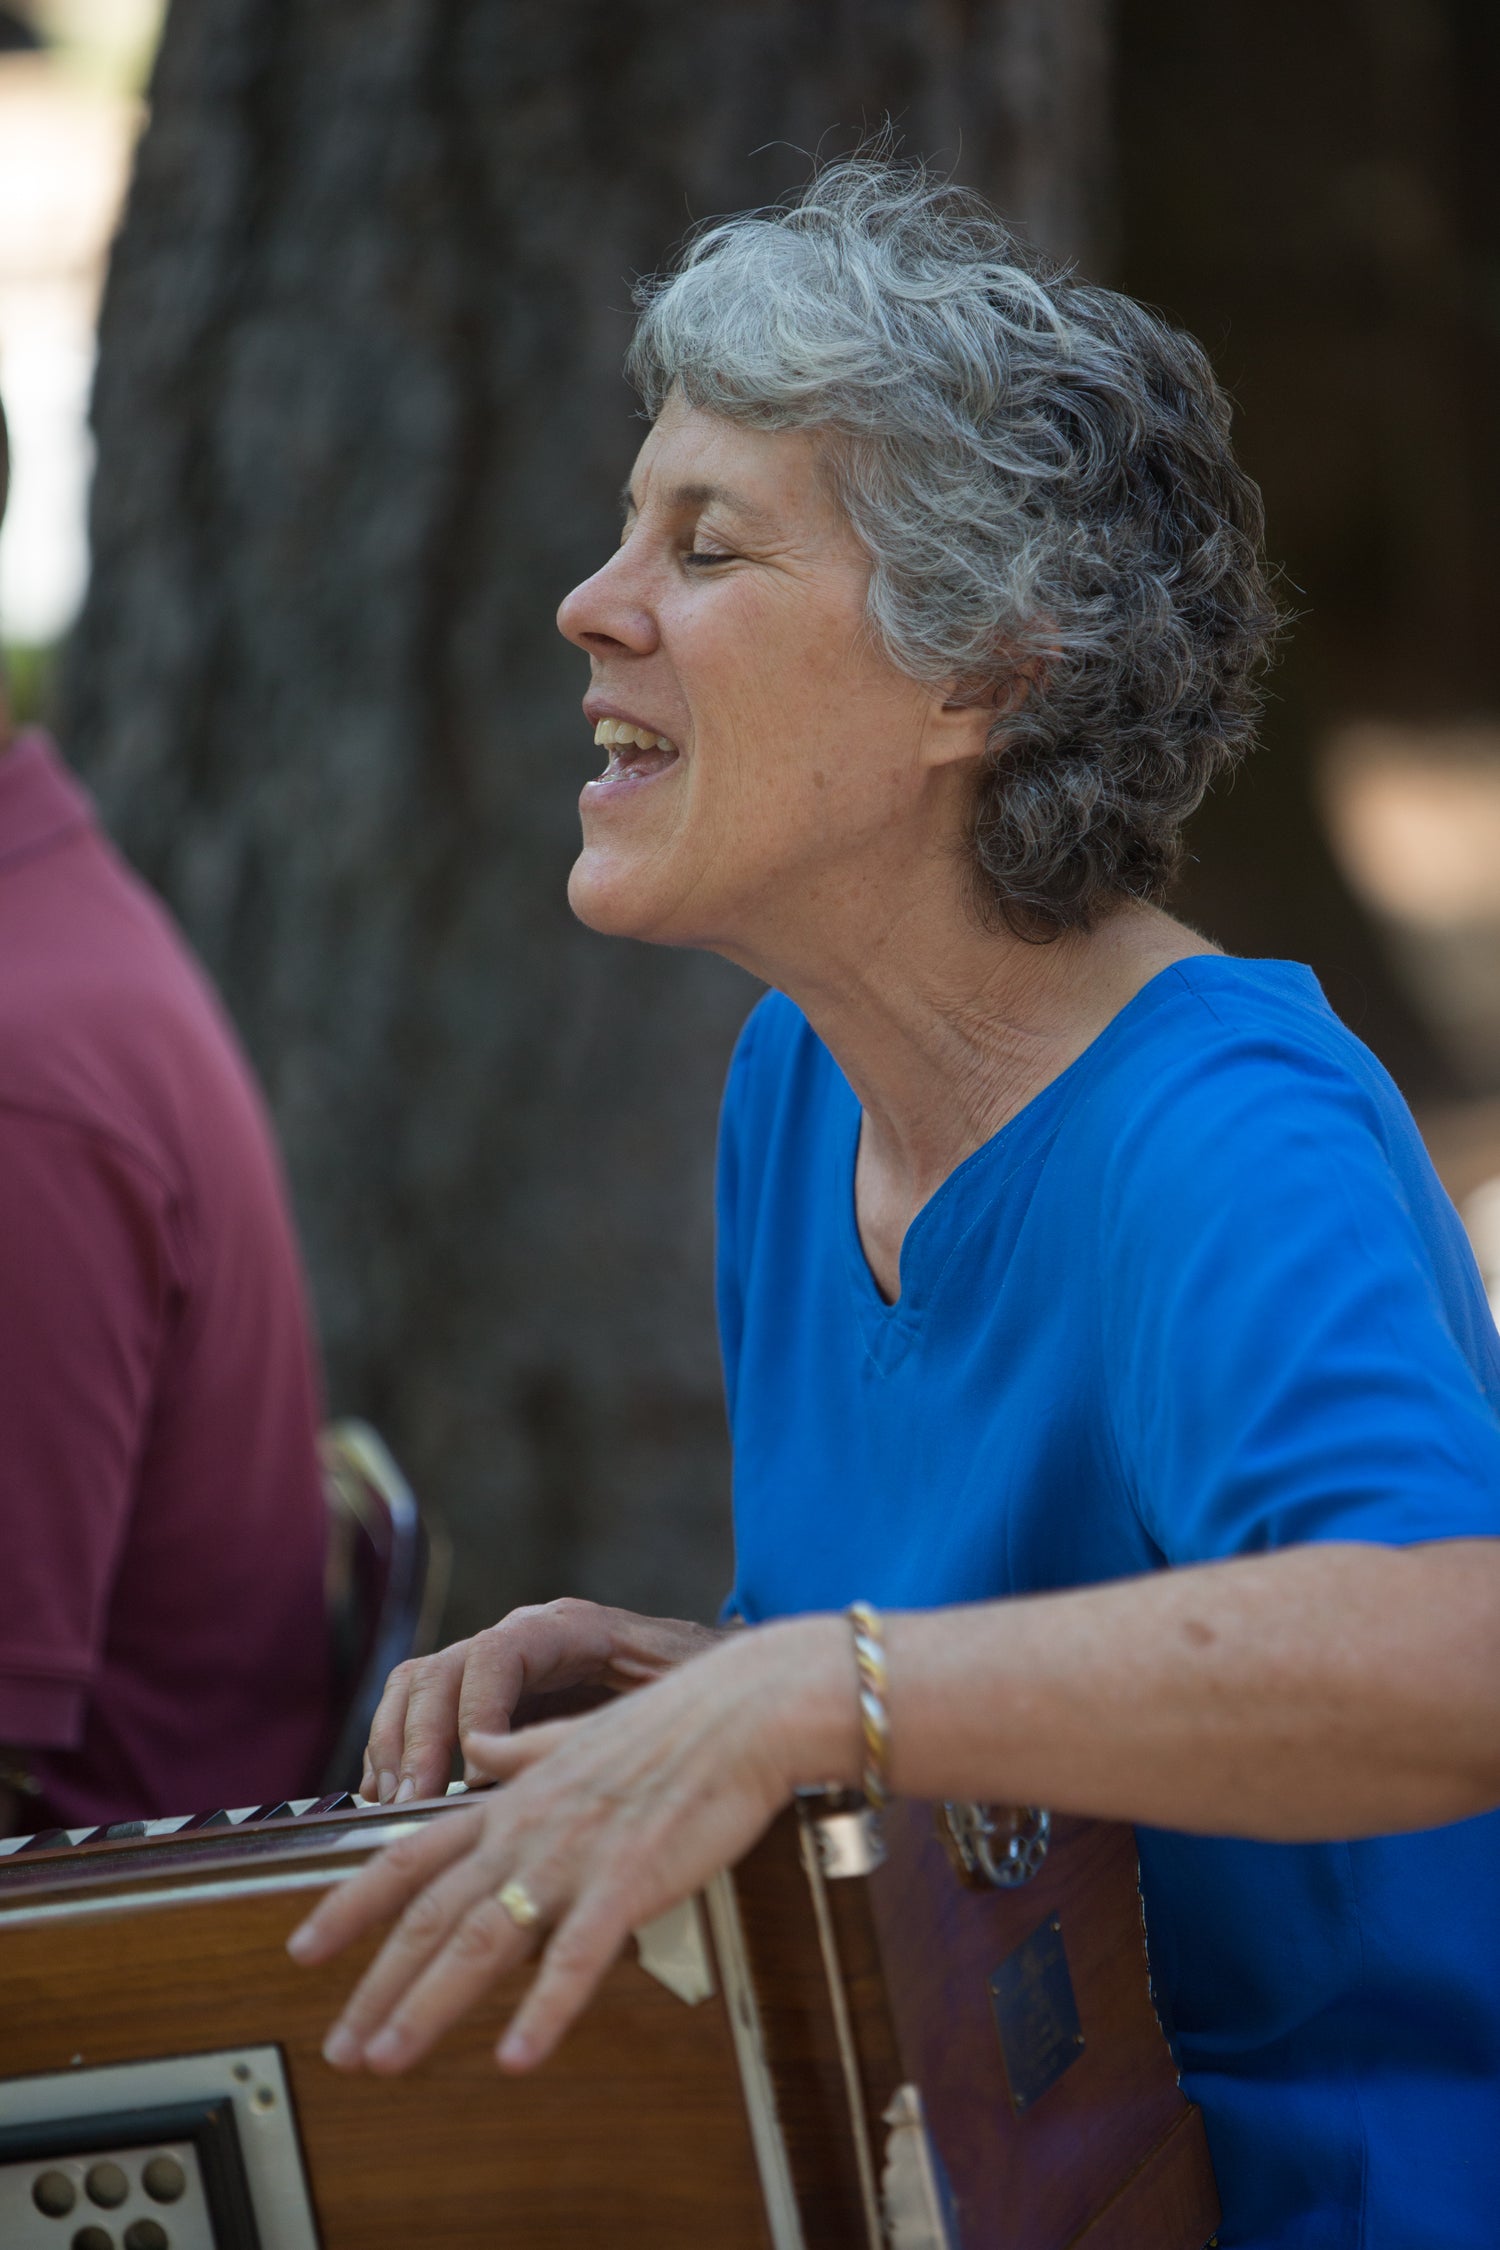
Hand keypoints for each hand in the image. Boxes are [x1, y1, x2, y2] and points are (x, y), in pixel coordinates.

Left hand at [289, 1617, 852, 2075]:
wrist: (742, 1710)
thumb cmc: (673, 1725)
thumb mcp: (579, 1732)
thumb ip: (524, 1750)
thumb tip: (481, 1747)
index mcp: (515, 1799)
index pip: (411, 1856)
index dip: (352, 1905)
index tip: (303, 1948)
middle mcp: (529, 1829)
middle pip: (433, 1914)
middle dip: (378, 1986)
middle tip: (341, 2048)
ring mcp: (575, 1855)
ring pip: (483, 1939)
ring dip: (428, 2006)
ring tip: (388, 2059)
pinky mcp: (629, 1880)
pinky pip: (576, 1956)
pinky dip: (542, 2009)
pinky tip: (515, 2056)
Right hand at [360, 1599, 727, 1803]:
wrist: (716, 1682)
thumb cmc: (701, 1686)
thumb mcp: (676, 1691)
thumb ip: (631, 1714)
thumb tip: (585, 1751)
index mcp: (566, 1629)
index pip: (498, 1652)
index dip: (475, 1707)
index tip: (471, 1767)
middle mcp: (521, 1639)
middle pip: (442, 1668)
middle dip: (418, 1735)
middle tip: (411, 1799)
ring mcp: (497, 1669)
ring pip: (418, 1686)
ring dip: (395, 1743)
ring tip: (390, 1802)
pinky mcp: (485, 1702)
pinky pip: (421, 1712)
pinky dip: (396, 1751)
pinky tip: (390, 1798)